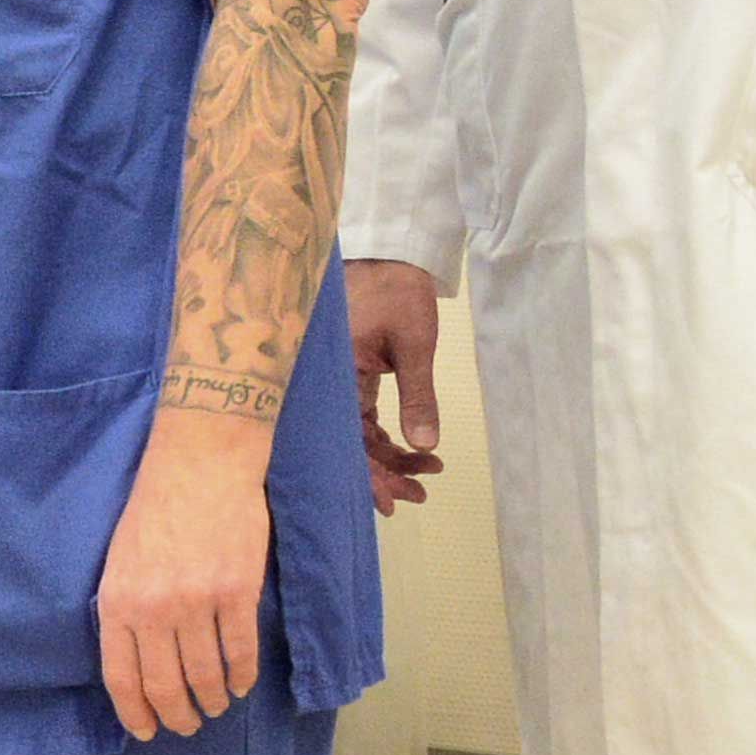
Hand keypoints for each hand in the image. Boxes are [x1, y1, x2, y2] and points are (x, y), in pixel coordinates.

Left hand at [96, 406, 274, 739]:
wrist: (199, 464)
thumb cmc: (154, 510)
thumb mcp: (118, 561)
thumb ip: (124, 610)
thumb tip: (135, 662)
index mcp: (117, 602)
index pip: (122, 676)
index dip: (136, 712)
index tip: (148, 732)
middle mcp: (154, 608)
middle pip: (165, 685)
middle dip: (178, 715)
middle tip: (188, 725)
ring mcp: (197, 601)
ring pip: (206, 674)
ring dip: (213, 700)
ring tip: (217, 706)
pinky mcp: (237, 592)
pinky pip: (240, 651)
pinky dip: (242, 676)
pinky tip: (242, 684)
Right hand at [349, 259, 445, 515]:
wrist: (391, 253)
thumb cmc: (397, 293)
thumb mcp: (413, 345)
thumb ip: (418, 396)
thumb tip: (425, 446)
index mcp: (334, 376)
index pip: (346, 437)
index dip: (368, 474)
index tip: (393, 501)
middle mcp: (329, 383)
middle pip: (350, 441)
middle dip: (384, 472)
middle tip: (420, 493)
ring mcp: (338, 379)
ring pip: (358, 431)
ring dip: (389, 455)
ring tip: (426, 473)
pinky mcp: (350, 372)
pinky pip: (361, 414)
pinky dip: (385, 433)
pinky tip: (410, 448)